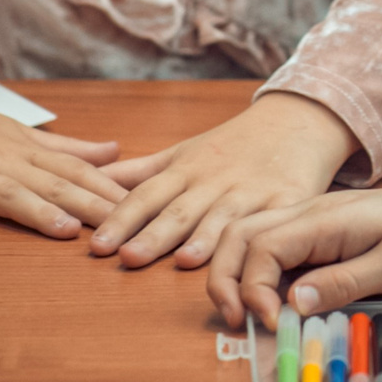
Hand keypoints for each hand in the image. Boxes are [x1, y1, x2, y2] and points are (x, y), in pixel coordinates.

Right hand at [0, 60, 126, 244]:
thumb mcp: (21, 134)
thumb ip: (69, 148)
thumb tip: (117, 151)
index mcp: (28, 150)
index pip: (79, 171)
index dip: (112, 189)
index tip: (146, 207)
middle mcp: (5, 160)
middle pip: (54, 183)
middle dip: (91, 205)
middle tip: (125, 226)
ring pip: (9, 193)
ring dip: (37, 212)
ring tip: (65, 231)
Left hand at [90, 89, 357, 269]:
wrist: (299, 120)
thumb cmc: (235, 143)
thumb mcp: (183, 151)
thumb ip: (136, 171)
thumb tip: (83, 176)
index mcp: (186, 169)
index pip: (146, 195)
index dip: (121, 219)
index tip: (97, 245)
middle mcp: (214, 180)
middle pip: (179, 210)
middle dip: (153, 235)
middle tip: (126, 257)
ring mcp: (250, 190)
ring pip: (222, 217)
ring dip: (203, 239)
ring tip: (183, 261)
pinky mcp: (286, 199)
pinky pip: (270, 221)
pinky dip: (258, 236)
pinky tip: (250, 251)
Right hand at [207, 170, 381, 328]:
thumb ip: (343, 283)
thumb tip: (292, 304)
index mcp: (325, 218)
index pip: (262, 247)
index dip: (254, 289)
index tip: (272, 324)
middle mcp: (310, 212)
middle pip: (241, 235)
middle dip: (226, 278)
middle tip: (236, 321)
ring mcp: (314, 218)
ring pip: (251, 236)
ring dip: (237, 272)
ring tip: (244, 313)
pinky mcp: (322, 230)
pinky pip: (274, 242)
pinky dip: (258, 268)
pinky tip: (269, 296)